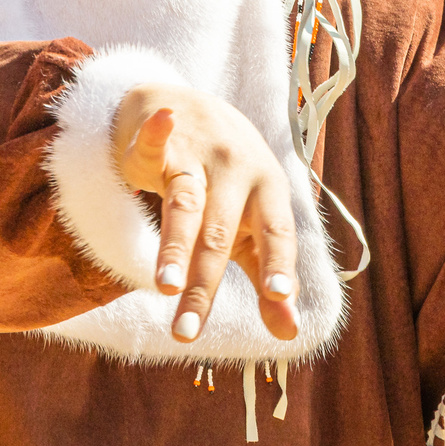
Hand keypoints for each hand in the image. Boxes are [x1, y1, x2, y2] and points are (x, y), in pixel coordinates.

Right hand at [111, 86, 297, 342]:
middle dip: (202, 285)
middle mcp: (238, 170)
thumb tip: (289, 335)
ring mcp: (199, 153)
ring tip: (165, 286)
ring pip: (186, 204)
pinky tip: (161, 123)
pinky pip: (155, 140)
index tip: (279, 299)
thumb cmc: (229, 182)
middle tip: (186, 332)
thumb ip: (267, 277)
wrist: (194, 110)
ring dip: (174, 246)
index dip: (277, 264)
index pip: (276, 234)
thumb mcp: (252, 225)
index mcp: (268, 191)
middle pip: (219, 235)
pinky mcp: (161, 141)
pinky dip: (155, 134)